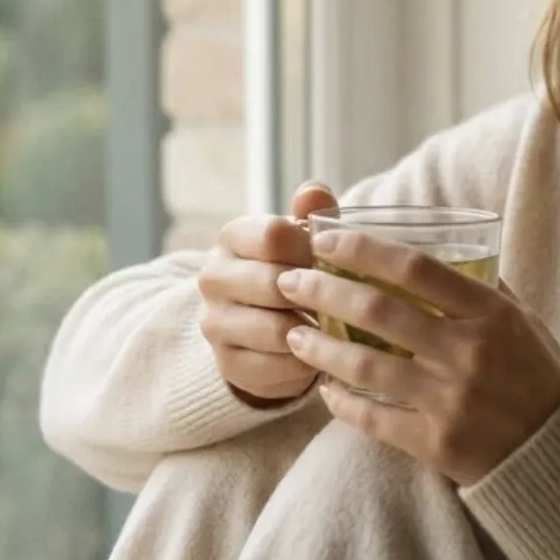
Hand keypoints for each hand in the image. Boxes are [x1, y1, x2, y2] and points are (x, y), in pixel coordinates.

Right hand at [197, 181, 338, 406]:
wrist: (262, 325)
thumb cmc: (292, 270)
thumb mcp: (303, 239)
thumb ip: (311, 213)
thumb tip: (315, 192)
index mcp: (232, 237)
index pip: (273, 235)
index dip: (312, 249)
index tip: (333, 261)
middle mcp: (213, 277)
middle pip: (273, 284)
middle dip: (316, 295)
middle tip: (346, 302)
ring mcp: (215, 323)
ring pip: (274, 330)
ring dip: (312, 333)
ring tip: (337, 330)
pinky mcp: (227, 363)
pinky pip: (275, 368)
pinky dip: (304, 365)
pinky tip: (320, 355)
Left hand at [277, 229, 559, 485]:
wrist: (558, 453)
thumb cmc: (538, 376)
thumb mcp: (522, 321)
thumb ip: (481, 287)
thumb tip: (438, 244)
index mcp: (490, 313)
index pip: (415, 267)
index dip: (363, 248)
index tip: (325, 239)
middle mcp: (468, 352)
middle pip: (378, 309)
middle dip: (323, 291)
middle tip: (290, 282)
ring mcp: (451, 399)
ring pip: (365, 364)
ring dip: (319, 346)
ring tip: (293, 335)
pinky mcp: (436, 443)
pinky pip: (373, 416)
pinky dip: (341, 400)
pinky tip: (324, 387)